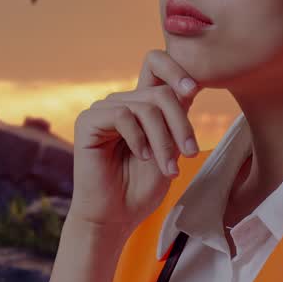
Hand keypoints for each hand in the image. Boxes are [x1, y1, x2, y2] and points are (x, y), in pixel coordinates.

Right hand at [68, 49, 201, 239]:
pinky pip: (123, 116)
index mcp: (141, 105)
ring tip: (168, 168)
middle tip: (190, 155)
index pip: (155, 64)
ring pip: (147, 107)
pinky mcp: (88, 122)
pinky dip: (139, 138)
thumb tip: (190, 85)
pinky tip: (142, 157)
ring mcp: (103, 110)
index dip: (176, 69)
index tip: (194, 90)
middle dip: (181, 125)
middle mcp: (122, 102)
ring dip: (164, 140)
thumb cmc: (142, 188)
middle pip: (161, 92)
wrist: (116, 217)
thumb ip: (176, 117)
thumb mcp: (170, 148)